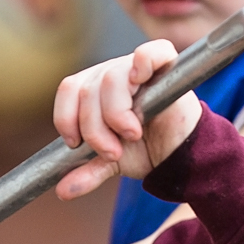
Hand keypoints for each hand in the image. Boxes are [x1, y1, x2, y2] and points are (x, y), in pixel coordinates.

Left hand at [52, 40, 201, 199]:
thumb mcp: (111, 163)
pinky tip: (140, 82)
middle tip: (113, 150)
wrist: (181, 156)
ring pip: (111, 79)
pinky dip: (142, 62)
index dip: (66, 117)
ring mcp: (139, 69)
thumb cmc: (148, 150)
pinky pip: (150, 52)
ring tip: (132, 135)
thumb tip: (62, 191)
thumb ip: (87, 171)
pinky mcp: (167, 68)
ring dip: (116, 114)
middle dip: (94, 128)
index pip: (70, 89)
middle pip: (88, 89)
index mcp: (96, 89)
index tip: (75, 143)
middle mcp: (115, 74)